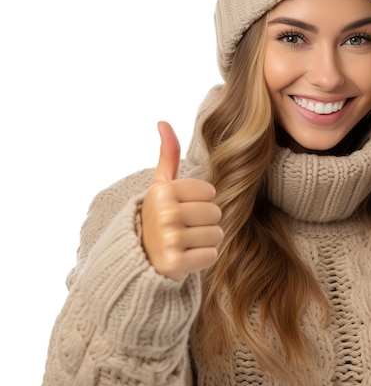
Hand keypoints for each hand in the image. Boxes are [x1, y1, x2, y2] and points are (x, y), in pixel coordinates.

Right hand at [141, 121, 222, 280]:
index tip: (181, 209)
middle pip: (216, 213)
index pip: (210, 191)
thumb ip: (167, 155)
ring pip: (217, 234)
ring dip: (205, 241)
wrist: (139, 259)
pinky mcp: (174, 264)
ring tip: (184, 243)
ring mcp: (169, 239)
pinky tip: (185, 257)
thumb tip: (163, 122)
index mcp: (162, 191)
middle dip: (205, 222)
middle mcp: (164, 213)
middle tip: (183, 229)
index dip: (200, 202)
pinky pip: (211, 255)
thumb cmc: (157, 217)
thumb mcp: (160, 186)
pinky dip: (202, 259)